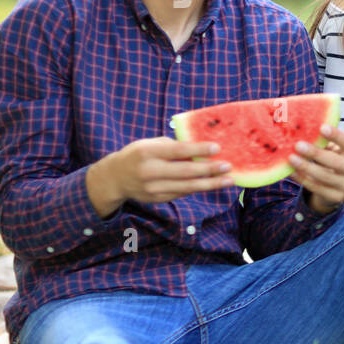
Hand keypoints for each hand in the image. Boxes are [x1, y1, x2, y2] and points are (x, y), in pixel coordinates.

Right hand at [91, 137, 234, 215]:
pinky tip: (213, 183)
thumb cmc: (138, 155)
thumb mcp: (150, 144)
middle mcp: (149, 172)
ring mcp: (153, 188)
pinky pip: (183, 193)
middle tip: (228, 166)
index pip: (177, 151)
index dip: (198, 150)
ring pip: (187, 187)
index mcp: (147, 152)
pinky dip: (199, 188)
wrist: (115, 178)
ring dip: (211, 183)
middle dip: (209, 170)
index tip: (217, 147)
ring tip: (228, 179)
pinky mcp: (158, 199)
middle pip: (185, 172)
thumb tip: (201, 145)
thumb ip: (172, 145)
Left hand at [288, 125, 343, 214]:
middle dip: (316, 153)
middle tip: (298, 145)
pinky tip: (291, 171)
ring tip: (291, 158)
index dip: (336, 136)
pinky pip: (317, 187)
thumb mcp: (334, 148)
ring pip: (325, 176)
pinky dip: (303, 179)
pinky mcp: (336, 197)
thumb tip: (306, 130)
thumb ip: (325, 140)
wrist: (337, 185)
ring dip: (306, 167)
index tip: (321, 127)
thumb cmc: (334, 158)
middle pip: (336, 162)